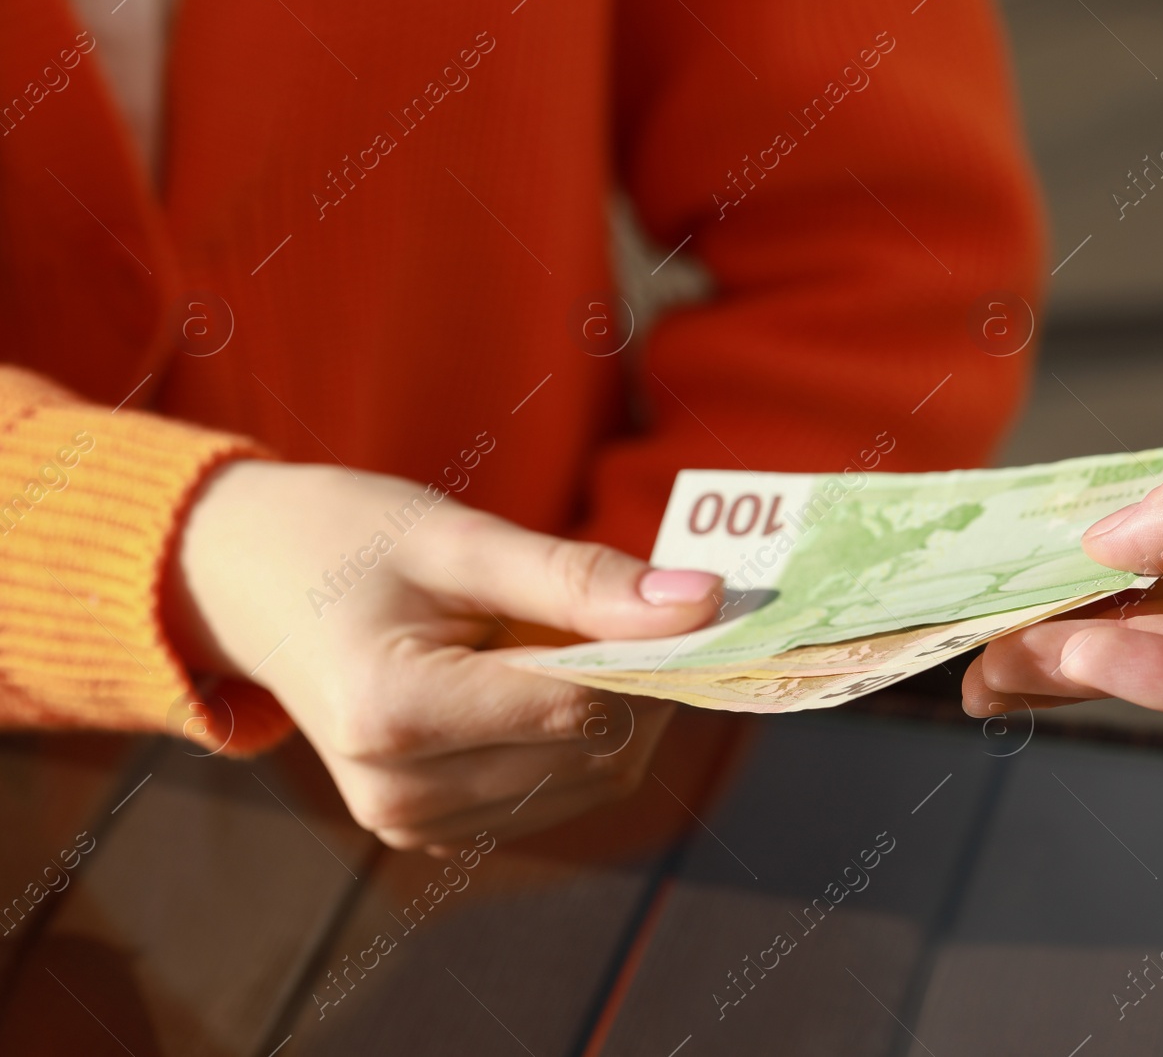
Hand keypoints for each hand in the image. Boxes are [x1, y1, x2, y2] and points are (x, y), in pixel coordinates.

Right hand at [162, 461, 720, 852]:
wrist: (248, 582)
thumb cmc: (346, 540)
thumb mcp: (461, 540)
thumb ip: (579, 579)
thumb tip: (702, 602)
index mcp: (395, 714)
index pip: (579, 710)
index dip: (659, 657)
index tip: (708, 604)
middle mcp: (400, 794)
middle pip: (596, 754)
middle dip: (650, 683)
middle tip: (663, 607)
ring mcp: (413, 823)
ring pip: (593, 782)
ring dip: (622, 710)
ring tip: (586, 633)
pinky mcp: (431, 829)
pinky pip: (559, 792)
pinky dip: (586, 737)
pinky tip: (552, 674)